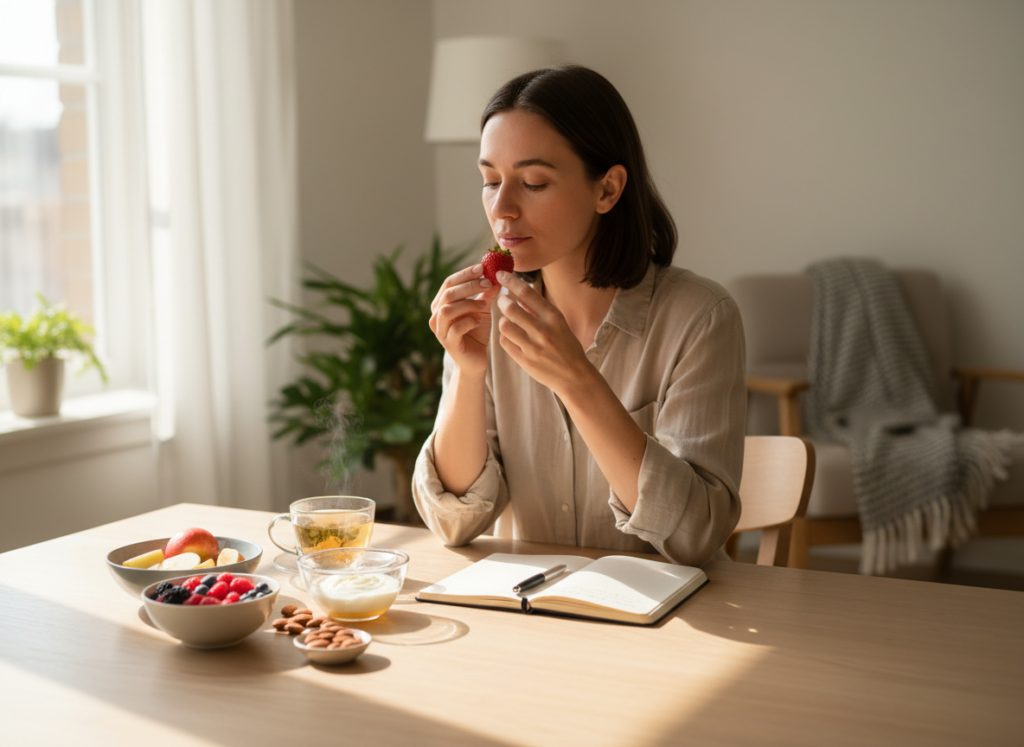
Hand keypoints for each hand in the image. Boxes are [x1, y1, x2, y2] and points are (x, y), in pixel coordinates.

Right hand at [429, 264, 500, 376]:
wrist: (475, 361)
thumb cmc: (476, 332)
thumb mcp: (482, 309)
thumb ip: (486, 293)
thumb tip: (497, 275)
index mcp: (441, 304)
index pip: (449, 283)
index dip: (465, 274)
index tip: (483, 267)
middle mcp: (436, 316)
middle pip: (448, 294)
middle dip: (469, 286)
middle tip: (488, 282)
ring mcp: (440, 331)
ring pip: (447, 310)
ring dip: (468, 304)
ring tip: (484, 305)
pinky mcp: (448, 344)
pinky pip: (455, 329)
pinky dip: (469, 322)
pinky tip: (479, 321)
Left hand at [495, 271, 591, 393]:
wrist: (574, 376)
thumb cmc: (567, 346)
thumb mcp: (559, 323)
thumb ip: (539, 309)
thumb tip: (519, 294)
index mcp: (554, 317)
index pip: (527, 292)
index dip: (511, 281)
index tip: (501, 274)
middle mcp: (543, 330)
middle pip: (511, 308)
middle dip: (502, 302)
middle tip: (502, 302)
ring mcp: (533, 347)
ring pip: (504, 326)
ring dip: (503, 321)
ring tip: (509, 322)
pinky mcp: (524, 360)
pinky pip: (505, 342)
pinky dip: (505, 337)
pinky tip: (512, 337)